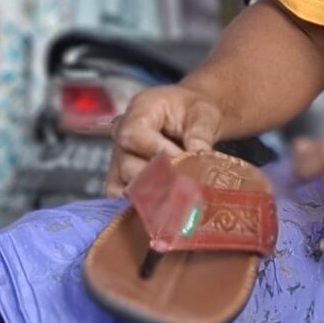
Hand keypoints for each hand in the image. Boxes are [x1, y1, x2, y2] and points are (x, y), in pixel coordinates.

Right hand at [103, 84, 229, 196]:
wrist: (191, 116)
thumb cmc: (194, 110)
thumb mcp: (204, 114)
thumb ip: (200, 133)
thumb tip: (198, 156)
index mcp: (139, 111)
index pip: (134, 135)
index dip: (156, 153)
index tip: (182, 165)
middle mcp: (121, 136)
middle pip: (128, 166)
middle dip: (158, 181)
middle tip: (185, 192)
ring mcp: (119, 159)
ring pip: (123, 187)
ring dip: (151, 198)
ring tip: (178, 204)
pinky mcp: (122, 179)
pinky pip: (122, 199)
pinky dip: (142, 208)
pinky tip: (165, 213)